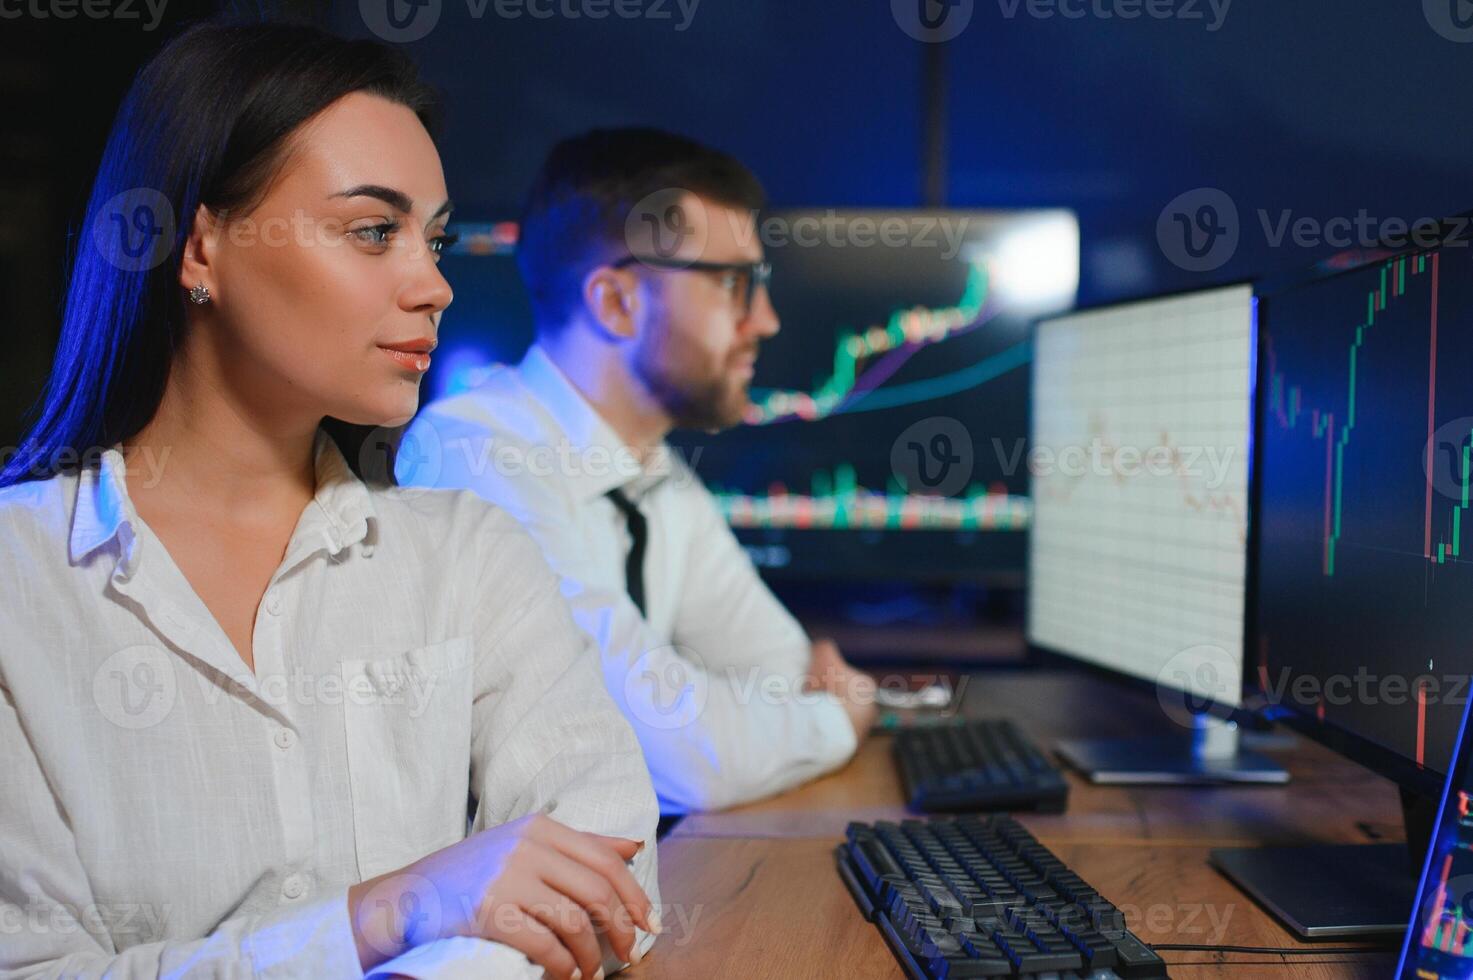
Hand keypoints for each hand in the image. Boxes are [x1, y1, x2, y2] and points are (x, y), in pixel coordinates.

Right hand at [348, 812, 657, 979]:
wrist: (411, 895)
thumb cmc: (475, 873)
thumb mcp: (525, 846)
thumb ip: (579, 846)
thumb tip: (634, 845)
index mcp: (541, 828)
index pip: (605, 860)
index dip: (634, 894)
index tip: (649, 922)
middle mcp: (528, 846)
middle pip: (598, 890)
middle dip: (622, 928)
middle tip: (629, 954)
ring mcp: (509, 877)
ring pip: (575, 920)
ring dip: (590, 955)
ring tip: (591, 973)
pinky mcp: (492, 911)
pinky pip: (545, 944)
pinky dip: (562, 965)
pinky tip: (564, 975)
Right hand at [803, 637, 877, 741]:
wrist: (826, 726)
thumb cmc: (827, 688)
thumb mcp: (823, 655)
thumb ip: (824, 646)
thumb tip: (821, 646)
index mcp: (867, 685)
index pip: (846, 676)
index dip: (828, 676)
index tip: (815, 681)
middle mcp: (870, 708)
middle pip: (843, 698)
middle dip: (829, 697)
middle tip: (811, 697)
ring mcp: (862, 729)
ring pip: (839, 717)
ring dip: (827, 715)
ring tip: (810, 714)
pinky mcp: (850, 746)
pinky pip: (835, 734)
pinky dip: (825, 731)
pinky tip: (813, 727)